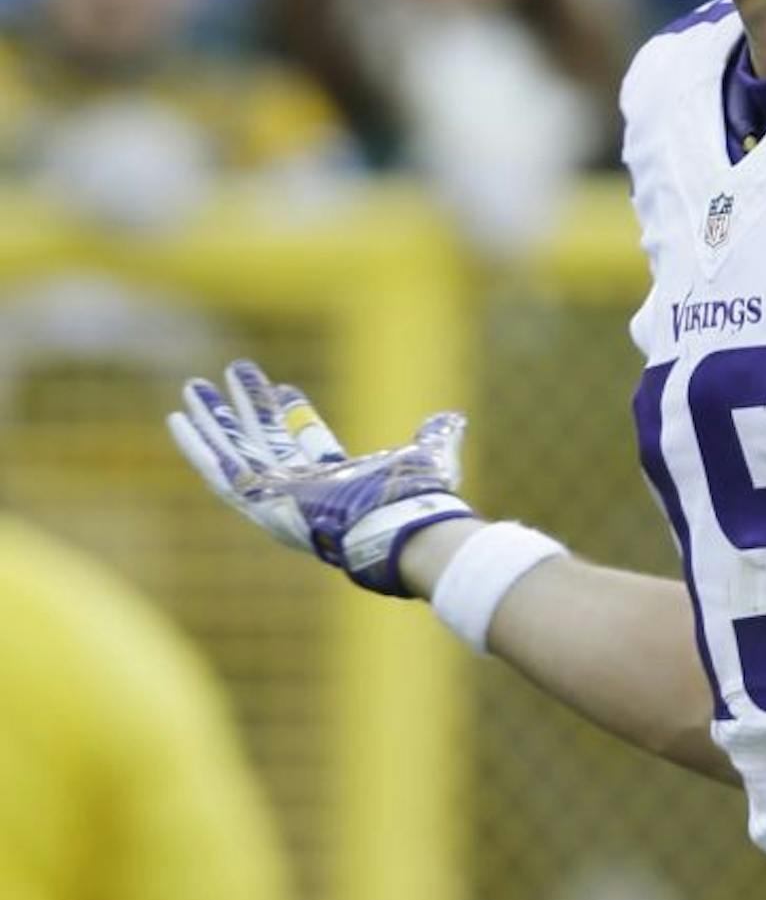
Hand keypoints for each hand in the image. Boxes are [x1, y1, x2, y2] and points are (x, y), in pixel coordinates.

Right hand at [168, 360, 474, 594]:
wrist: (402, 526)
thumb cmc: (416, 501)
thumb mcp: (429, 458)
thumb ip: (437, 439)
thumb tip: (454, 418)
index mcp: (335, 482)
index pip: (307, 443)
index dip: (294, 414)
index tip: (282, 386)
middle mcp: (301, 491)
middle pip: (266, 442)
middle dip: (248, 410)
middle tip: (233, 374)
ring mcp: (276, 498)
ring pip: (236, 452)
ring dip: (214, 421)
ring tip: (194, 387)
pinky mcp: (258, 502)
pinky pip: (219, 471)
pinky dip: (198, 446)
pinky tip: (178, 418)